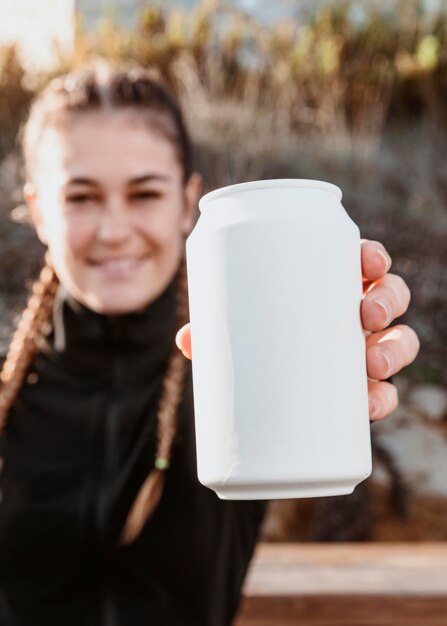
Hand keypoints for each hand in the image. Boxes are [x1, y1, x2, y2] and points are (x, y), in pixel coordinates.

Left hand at [175, 239, 419, 420]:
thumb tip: (186, 338)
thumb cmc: (253, 342)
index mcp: (331, 287)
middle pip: (389, 296)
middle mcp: (354, 316)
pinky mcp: (362, 386)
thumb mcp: (238, 329)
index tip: (368, 260)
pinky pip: (387, 391)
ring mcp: (363, 350)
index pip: (364, 262)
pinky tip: (369, 405)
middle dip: (388, 300)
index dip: (374, 257)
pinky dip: (383, 397)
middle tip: (367, 314)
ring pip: (400, 340)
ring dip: (395, 349)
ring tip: (371, 363)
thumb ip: (217, 330)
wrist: (264, 392)